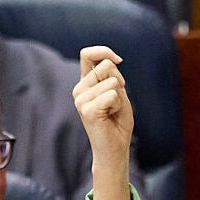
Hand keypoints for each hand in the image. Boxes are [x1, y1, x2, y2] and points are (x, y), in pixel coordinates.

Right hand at [76, 45, 134, 199]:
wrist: (114, 148)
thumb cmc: (117, 121)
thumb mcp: (118, 92)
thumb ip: (112, 75)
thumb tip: (112, 61)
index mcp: (85, 83)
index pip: (87, 54)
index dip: (104, 51)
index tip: (119, 60)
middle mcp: (79, 90)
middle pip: (107, 66)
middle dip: (120, 82)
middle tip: (115, 102)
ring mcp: (80, 100)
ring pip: (113, 82)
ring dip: (120, 97)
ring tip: (112, 112)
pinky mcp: (87, 110)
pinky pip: (112, 95)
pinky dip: (118, 105)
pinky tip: (110, 117)